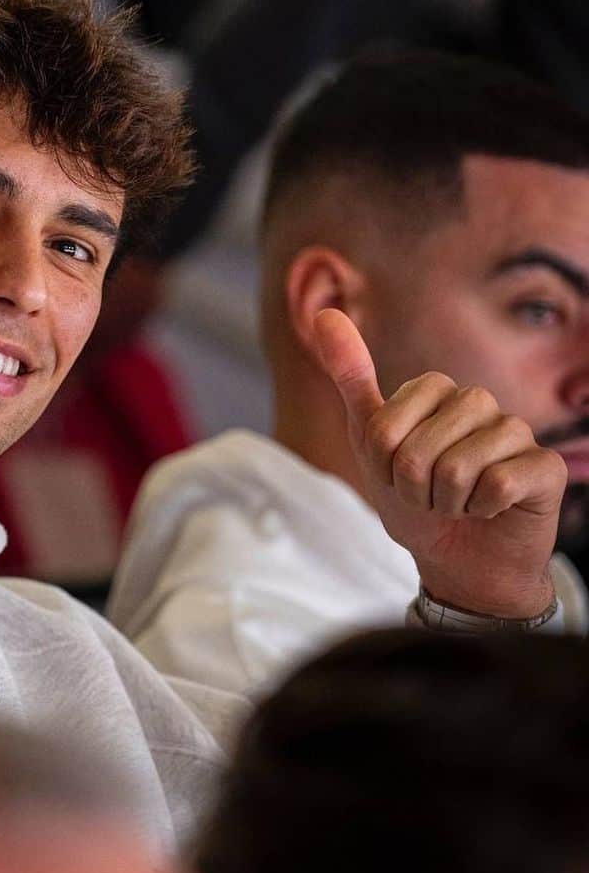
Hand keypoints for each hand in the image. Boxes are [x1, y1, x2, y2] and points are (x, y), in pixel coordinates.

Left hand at [314, 308, 564, 617]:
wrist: (457, 560)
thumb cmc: (415, 501)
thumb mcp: (371, 440)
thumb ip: (351, 376)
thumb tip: (326, 312)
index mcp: (438, 390)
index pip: (385, 428)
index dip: (383, 466)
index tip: (398, 475)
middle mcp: (480, 403)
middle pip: (419, 450)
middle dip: (414, 488)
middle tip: (430, 495)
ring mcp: (516, 432)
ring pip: (458, 467)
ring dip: (447, 502)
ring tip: (459, 504)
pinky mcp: (545, 467)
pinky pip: (499, 483)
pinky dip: (483, 509)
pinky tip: (492, 510)